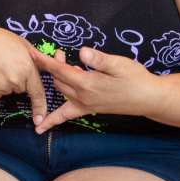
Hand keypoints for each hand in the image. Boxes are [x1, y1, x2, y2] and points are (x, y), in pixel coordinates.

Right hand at [0, 22, 47, 119]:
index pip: (37, 92)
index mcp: (27, 68)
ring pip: (7, 90)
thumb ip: (35, 58)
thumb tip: (46, 66)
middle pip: (21, 88)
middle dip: (17, 79)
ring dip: (3, 82)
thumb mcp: (21, 43)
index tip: (40, 120)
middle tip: (6, 63)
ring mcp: (1, 88)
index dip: (40, 107)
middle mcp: (15, 81)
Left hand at [29, 46, 151, 133]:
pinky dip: (52, 120)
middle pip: (58, 80)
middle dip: (53, 65)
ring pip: (61, 92)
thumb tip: (82, 51)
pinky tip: (39, 129)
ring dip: (56, 79)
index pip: (59, 70)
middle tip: (60, 52)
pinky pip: (65, 116)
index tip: (31, 52)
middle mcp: (82, 97)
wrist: (148, 98)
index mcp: (88, 84)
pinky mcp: (89, 109)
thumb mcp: (119, 64)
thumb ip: (99, 59)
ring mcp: (85, 105)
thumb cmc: (135, 78)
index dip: (44, 60)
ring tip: (60, 63)